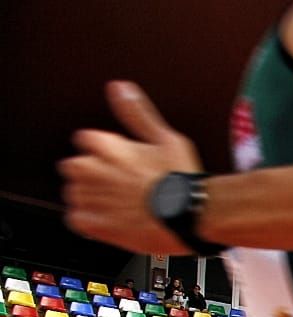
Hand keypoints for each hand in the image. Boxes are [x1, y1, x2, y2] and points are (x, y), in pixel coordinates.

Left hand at [58, 81, 203, 252]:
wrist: (190, 215)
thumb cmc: (181, 179)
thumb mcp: (166, 138)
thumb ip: (137, 113)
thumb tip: (119, 88)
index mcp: (104, 146)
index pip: (85, 140)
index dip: (105, 152)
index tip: (122, 162)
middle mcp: (91, 170)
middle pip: (73, 167)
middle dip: (92, 174)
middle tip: (121, 186)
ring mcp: (90, 198)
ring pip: (75, 194)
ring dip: (92, 198)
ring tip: (121, 205)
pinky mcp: (94, 224)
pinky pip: (77, 219)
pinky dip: (90, 220)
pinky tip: (112, 219)